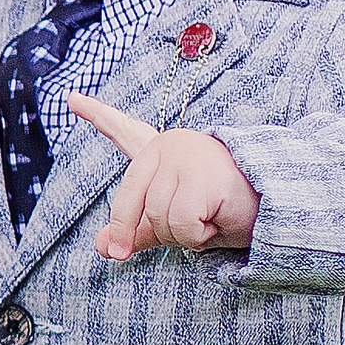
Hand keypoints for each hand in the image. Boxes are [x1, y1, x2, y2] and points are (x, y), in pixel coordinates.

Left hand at [68, 93, 258, 260]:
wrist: (273, 208)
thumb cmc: (223, 212)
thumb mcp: (173, 221)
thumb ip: (136, 230)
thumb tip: (102, 247)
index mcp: (161, 154)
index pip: (124, 132)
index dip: (98, 116)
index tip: (71, 98)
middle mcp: (168, 146)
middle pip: (129, 202)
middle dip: (141, 232)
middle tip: (185, 233)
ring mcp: (183, 156)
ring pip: (156, 217)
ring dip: (182, 234)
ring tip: (209, 217)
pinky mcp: (199, 174)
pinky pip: (178, 222)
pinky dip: (197, 235)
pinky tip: (216, 218)